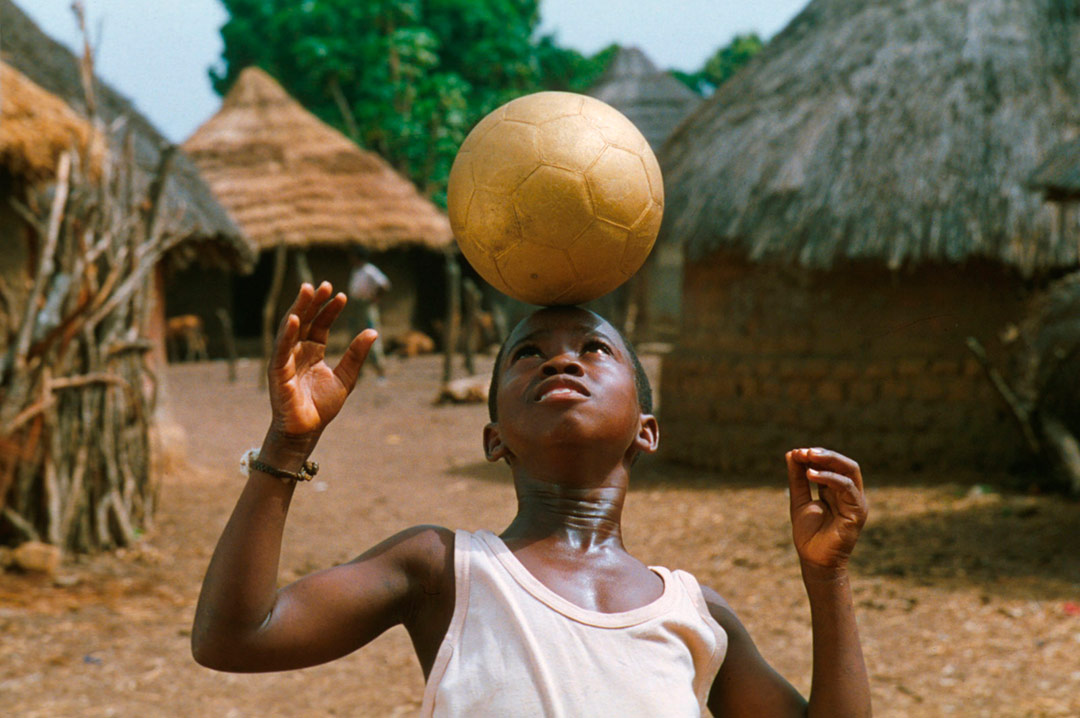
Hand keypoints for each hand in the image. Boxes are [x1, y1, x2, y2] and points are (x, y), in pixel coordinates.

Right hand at [266, 282, 376, 446]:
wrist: (307, 430)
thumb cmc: (322, 406)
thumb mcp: (346, 377)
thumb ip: (356, 355)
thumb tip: (373, 331)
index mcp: (313, 351)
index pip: (320, 324)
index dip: (329, 310)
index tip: (342, 296)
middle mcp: (298, 351)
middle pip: (304, 320)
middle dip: (313, 302)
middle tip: (324, 285)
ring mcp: (286, 358)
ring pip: (291, 328)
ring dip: (298, 308)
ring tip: (308, 290)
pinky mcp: (277, 370)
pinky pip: (281, 348)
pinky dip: (286, 333)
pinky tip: (294, 318)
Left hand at [786, 448, 867, 573]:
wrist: (814, 560)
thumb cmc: (808, 534)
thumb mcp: (799, 500)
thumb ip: (797, 478)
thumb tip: (792, 453)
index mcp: (835, 490)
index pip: (830, 465)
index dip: (814, 456)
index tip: (796, 452)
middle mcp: (848, 493)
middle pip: (844, 464)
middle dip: (825, 454)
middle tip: (805, 451)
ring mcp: (855, 502)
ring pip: (849, 471)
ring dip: (828, 461)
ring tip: (808, 457)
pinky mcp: (858, 511)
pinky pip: (847, 487)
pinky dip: (830, 478)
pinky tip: (812, 474)